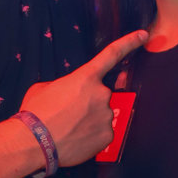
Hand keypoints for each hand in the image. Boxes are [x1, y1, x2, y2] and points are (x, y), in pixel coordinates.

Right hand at [22, 30, 147, 166]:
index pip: (112, 54)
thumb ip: (64, 85)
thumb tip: (68, 93)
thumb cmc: (36, 113)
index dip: (129, 43)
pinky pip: (102, 133)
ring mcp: (106, 115)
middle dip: (87, 104)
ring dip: (88, 121)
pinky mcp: (108, 136)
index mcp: (86, 77)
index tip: (143, 36)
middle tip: (67, 115)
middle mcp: (101, 93)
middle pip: (100, 96)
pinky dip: (91, 137)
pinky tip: (75, 139)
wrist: (34, 142)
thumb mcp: (44, 88)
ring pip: (101, 116)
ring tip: (68, 129)